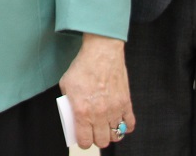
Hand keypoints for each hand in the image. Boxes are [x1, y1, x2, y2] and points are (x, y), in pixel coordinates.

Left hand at [58, 33, 133, 148]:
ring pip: (115, 135)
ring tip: (105, 127)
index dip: (83, 142)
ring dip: (110, 133)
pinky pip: (130, 125)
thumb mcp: (66, 86)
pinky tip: (119, 122)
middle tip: (94, 131)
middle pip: (102, 141)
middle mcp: (99, 114)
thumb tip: (71, 116)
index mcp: (82, 111)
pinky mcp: (126, 103)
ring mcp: (115, 109)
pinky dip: (125, 127)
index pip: (85, 141)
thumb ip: (68, 103)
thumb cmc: (82, 66)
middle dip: (96, 139)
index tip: (83, 138)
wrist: (102, 52)